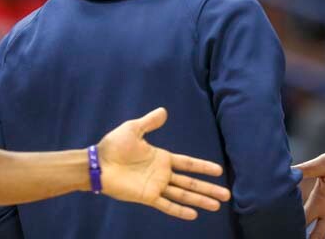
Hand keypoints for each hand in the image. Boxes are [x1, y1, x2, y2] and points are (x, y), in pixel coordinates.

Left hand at [97, 107, 230, 219]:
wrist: (98, 164)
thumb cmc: (114, 146)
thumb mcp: (133, 129)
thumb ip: (150, 122)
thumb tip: (164, 111)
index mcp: (162, 158)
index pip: (188, 164)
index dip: (203, 167)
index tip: (219, 171)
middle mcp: (162, 173)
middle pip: (190, 182)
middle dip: (208, 188)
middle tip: (226, 194)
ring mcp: (156, 186)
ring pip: (183, 194)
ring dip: (200, 199)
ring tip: (217, 205)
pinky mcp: (147, 196)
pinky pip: (166, 204)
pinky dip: (180, 210)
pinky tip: (193, 214)